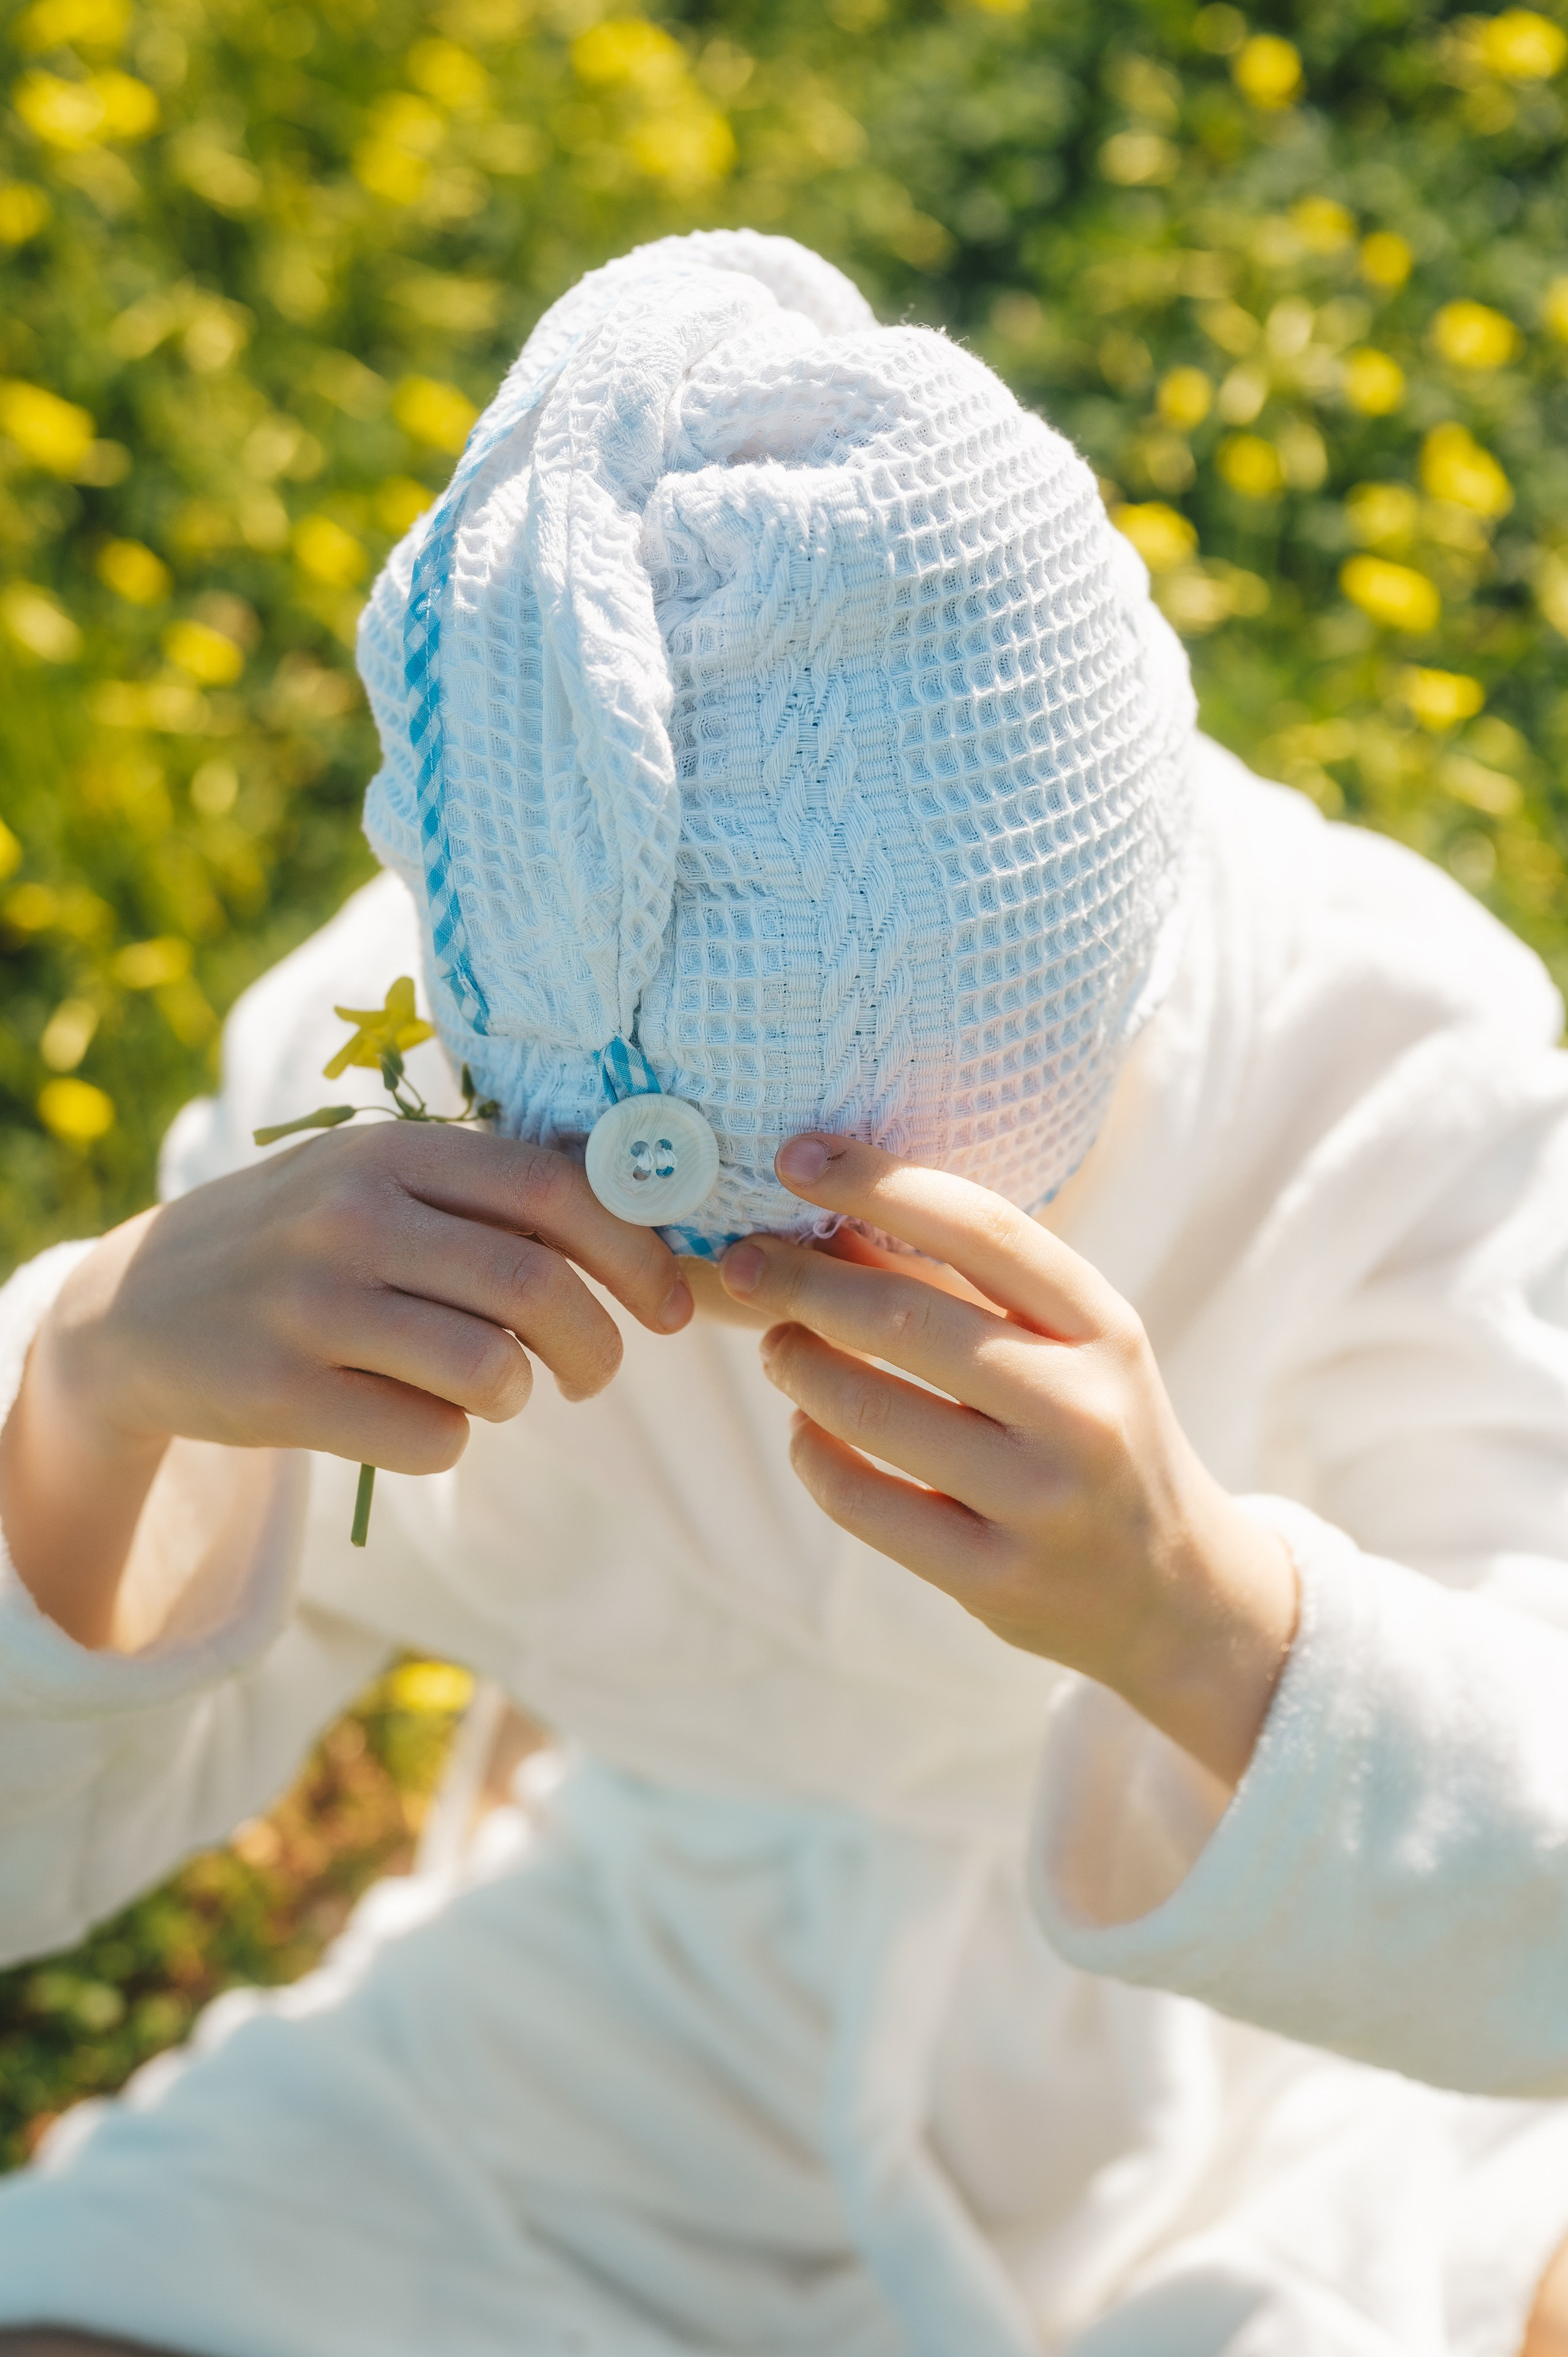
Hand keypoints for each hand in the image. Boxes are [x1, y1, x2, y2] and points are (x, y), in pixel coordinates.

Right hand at [2, 1122, 691, 1644]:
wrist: (133, 1311)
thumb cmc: (302, 1245)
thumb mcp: (378, 1182)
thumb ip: (488, 1191)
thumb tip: (642, 1220)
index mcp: (393, 1150)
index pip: (555, 1188)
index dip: (636, 1254)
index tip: (668, 1306)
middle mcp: (351, 1215)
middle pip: (537, 1286)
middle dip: (598, 1346)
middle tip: (595, 1374)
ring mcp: (309, 1304)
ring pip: (492, 1369)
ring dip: (523, 1395)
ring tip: (501, 1391)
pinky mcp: (281, 1393)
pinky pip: (430, 1437)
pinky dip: (451, 1441)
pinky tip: (418, 1419)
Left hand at [720, 1135, 1295, 1785]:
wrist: (1175, 1592)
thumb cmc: (1096, 1435)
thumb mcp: (1072, 1349)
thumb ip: (970, 1289)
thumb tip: (830, 1219)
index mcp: (1105, 1329)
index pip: (983, 1230)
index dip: (878, 1183)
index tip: (798, 1156)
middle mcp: (1082, 1410)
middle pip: (908, 1317)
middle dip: (803, 1280)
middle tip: (746, 1262)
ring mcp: (1040, 1502)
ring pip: (871, 1412)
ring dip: (798, 1365)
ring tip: (778, 1345)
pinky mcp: (994, 1580)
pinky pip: (861, 1503)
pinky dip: (812, 1453)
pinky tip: (806, 1430)